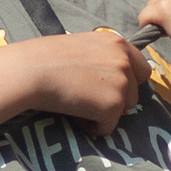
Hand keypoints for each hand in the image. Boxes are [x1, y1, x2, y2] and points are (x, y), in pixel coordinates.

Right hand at [30, 29, 153, 127]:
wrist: (29, 72)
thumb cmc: (44, 59)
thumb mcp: (81, 47)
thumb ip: (102, 58)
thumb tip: (110, 78)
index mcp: (117, 42)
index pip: (141, 69)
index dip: (125, 82)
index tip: (104, 88)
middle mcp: (125, 61)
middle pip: (134, 93)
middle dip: (114, 100)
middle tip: (86, 97)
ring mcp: (122, 83)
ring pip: (123, 110)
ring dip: (102, 113)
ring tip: (76, 103)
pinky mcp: (113, 105)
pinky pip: (107, 127)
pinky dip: (91, 126)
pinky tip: (72, 112)